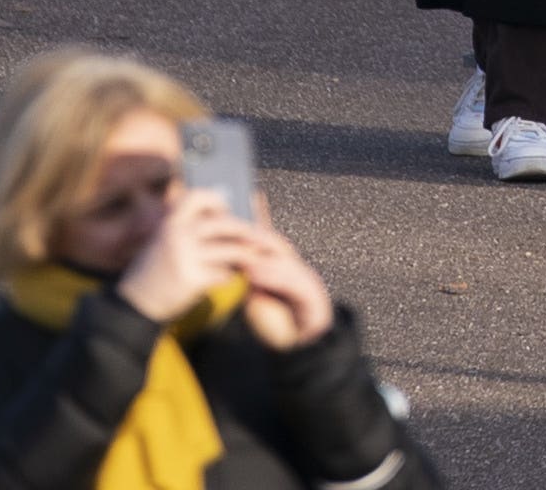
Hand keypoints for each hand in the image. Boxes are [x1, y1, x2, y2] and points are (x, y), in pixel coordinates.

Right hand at [117, 183, 254, 324]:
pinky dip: (232, 275)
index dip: (216, 201)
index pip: (197, 196)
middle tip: (257, 237)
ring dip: (246, 255)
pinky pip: (224, 273)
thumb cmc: (152, 271)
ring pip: (230, 249)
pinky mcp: (191, 279)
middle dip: (245, 230)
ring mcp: (185, 256)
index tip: (226, 211)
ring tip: (253, 259)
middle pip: (224, 223)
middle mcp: (178, 234)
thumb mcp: (162, 240)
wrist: (134, 304)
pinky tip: (233, 277)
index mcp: (170, 222)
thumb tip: (219, 216)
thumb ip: (184, 227)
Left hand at [221, 204, 333, 351]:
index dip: (260, 217)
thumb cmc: (275, 323)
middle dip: (259, 234)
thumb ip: (249, 276)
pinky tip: (257, 276)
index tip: (249, 197)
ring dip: (263, 257)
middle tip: (237, 228)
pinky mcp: (312, 297)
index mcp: (280, 266)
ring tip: (244, 256)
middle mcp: (294, 268)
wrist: (299, 349)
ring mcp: (305, 280)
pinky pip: (294, 283)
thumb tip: (233, 258)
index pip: (269, 238)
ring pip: (285, 261)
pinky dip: (275, 278)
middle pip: (277, 244)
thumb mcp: (257, 295)